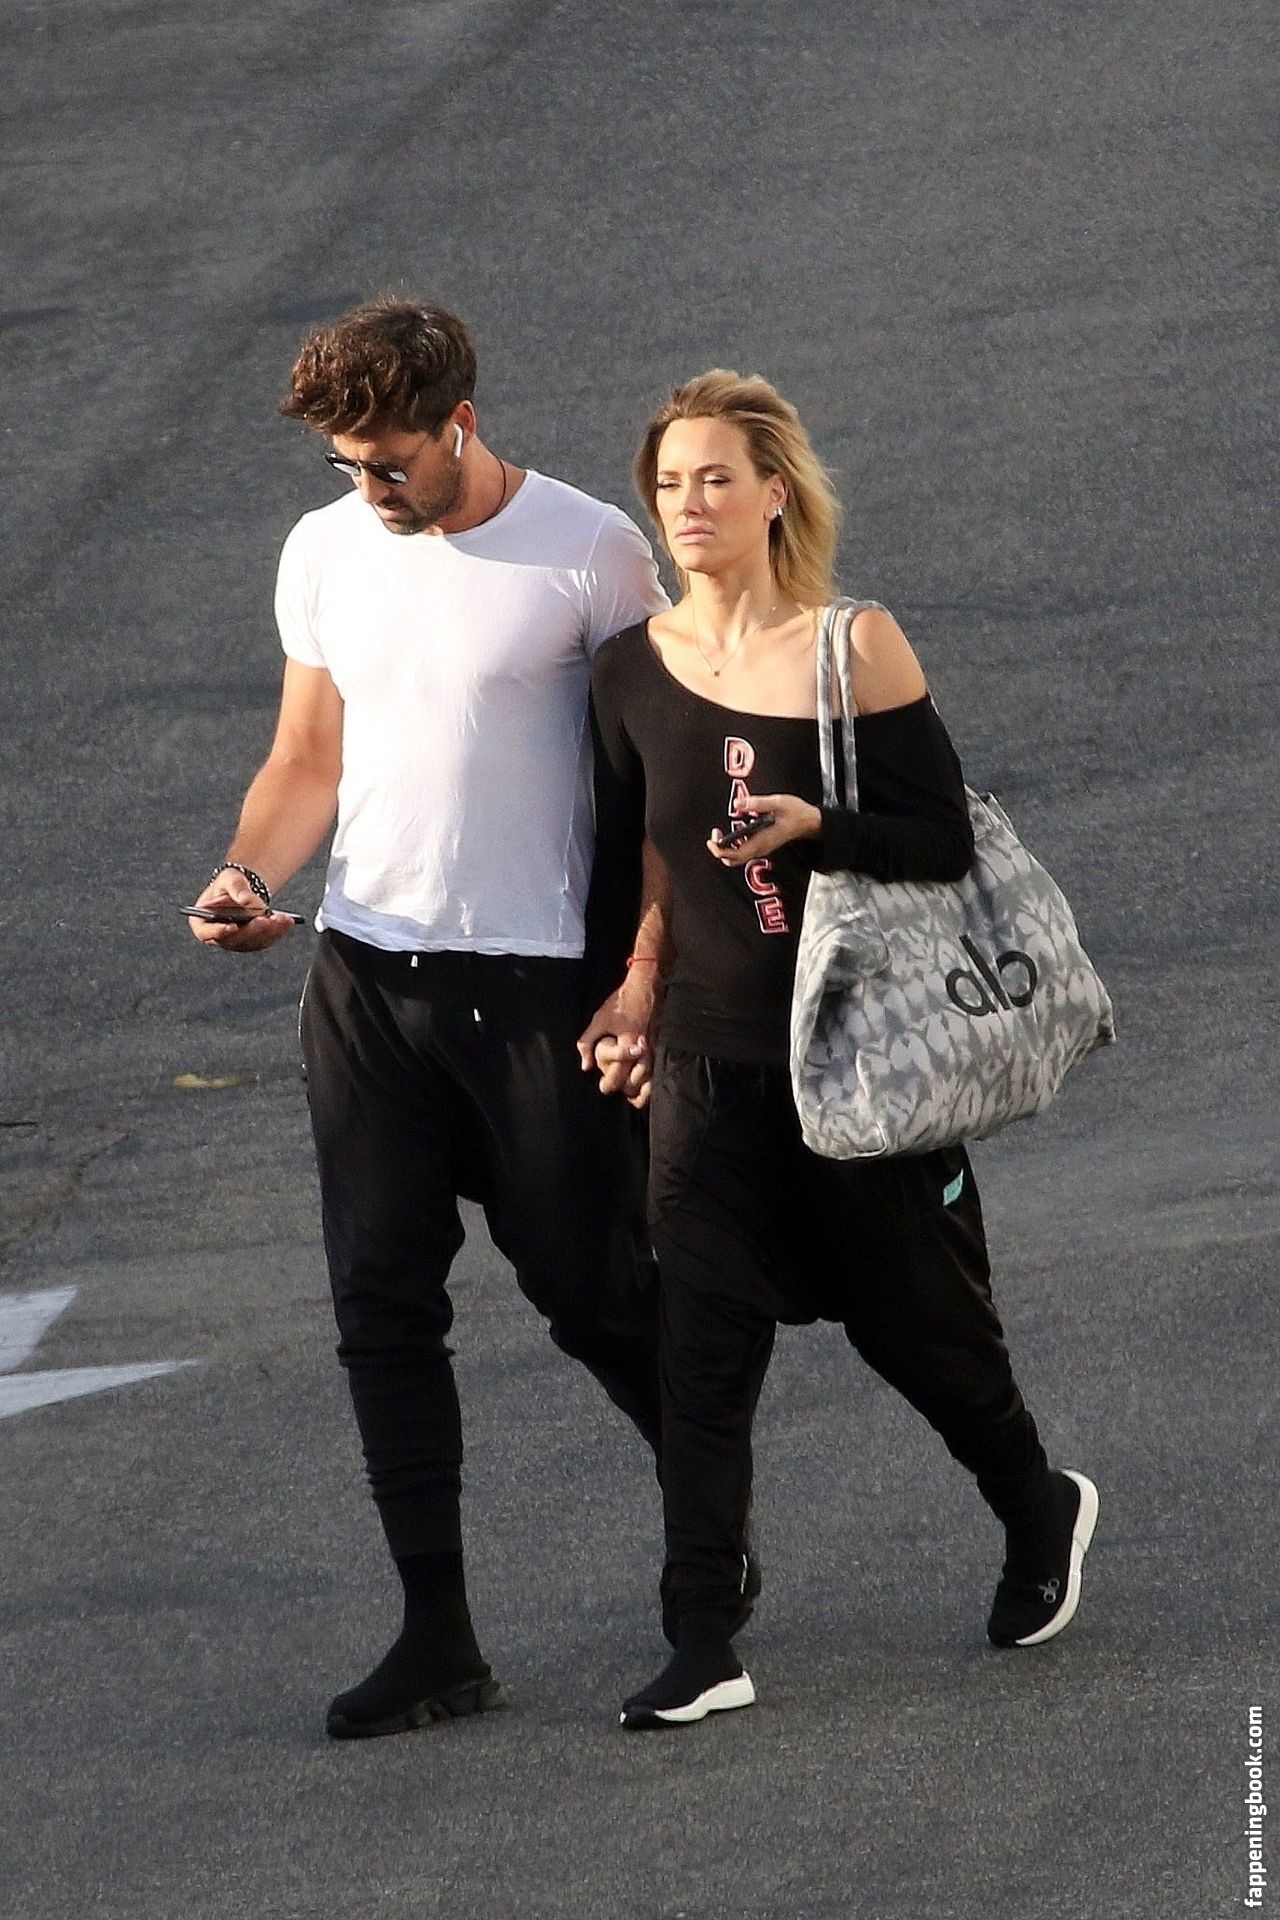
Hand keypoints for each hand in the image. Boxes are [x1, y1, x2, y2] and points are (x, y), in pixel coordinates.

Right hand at [186, 869, 295, 952]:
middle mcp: (218, 938)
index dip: (219, 931)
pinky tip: (287, 921)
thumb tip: (250, 902)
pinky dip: (277, 932)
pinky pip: (265, 940)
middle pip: (234, 939)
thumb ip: (237, 889)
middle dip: (252, 930)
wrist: (243, 889)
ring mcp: (236, 942)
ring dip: (269, 932)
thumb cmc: (230, 884)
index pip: (207, 932)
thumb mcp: (230, 880)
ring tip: (282, 918)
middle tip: (265, 920)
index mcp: (202, 924)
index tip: (232, 926)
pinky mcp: (252, 943)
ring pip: (253, 942)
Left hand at [577, 970, 659, 1106]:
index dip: (608, 1084)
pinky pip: (659, 1069)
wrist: (646, 985)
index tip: (603, 1085)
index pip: (618, 1075)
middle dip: (624, 1088)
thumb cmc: (622, 1002)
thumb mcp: (599, 1020)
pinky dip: (652, 1080)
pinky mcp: (664, 1045)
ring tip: (629, 1089)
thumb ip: (588, 1043)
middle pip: (636, 1083)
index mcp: (628, 1044)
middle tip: (615, 1085)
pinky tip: (644, 1082)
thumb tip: (586, 1066)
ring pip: (651, 1080)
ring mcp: (657, 1048)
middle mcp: (645, 1049)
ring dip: (640, 1087)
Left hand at [707, 792, 820, 866]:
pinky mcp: (762, 845)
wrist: (810, 822)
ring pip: (737, 857)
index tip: (713, 839)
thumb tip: (738, 803)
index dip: (720, 850)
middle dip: (719, 850)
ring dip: (726, 848)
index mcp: (762, 841)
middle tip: (715, 835)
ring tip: (721, 833)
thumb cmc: (797, 813)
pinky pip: (743, 850)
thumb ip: (757, 803)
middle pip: (733, 860)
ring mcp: (761, 848)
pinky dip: (734, 844)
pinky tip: (735, 830)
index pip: (735, 854)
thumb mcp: (778, 802)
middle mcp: (760, 848)